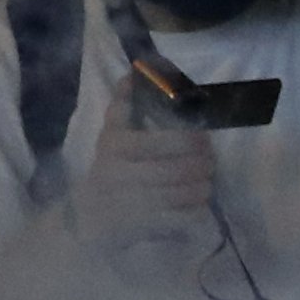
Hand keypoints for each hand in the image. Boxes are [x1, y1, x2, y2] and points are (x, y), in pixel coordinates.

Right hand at [67, 121, 217, 261]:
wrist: (89, 215)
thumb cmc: (109, 169)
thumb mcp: (111, 136)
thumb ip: (122, 106)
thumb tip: (131, 74)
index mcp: (117, 146)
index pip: (163, 140)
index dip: (190, 138)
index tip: (204, 137)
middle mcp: (123, 173)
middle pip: (178, 169)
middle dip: (202, 164)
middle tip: (210, 161)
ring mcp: (133, 201)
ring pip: (182, 193)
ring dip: (202, 186)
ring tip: (206, 181)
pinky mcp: (143, 226)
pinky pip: (180, 218)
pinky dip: (194, 211)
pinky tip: (197, 204)